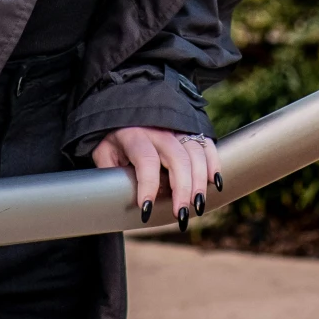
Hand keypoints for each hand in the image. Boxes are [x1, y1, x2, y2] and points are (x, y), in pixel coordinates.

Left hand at [90, 126, 220, 226]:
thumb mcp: (104, 151)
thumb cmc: (114, 135)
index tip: (146, 210)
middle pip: (177, 158)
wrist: (127, 103)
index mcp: (134, 134)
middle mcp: (159, 129)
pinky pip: (206, 144)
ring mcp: (177, 127)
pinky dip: (214, 163)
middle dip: (182, 189)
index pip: (146, 160)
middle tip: (181, 215)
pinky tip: (214, 183)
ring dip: (200, 181)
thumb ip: (111, 173)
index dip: (148, 186)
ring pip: (196, 152)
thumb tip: (116, 200)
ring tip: (197, 206)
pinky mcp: (190, 128)